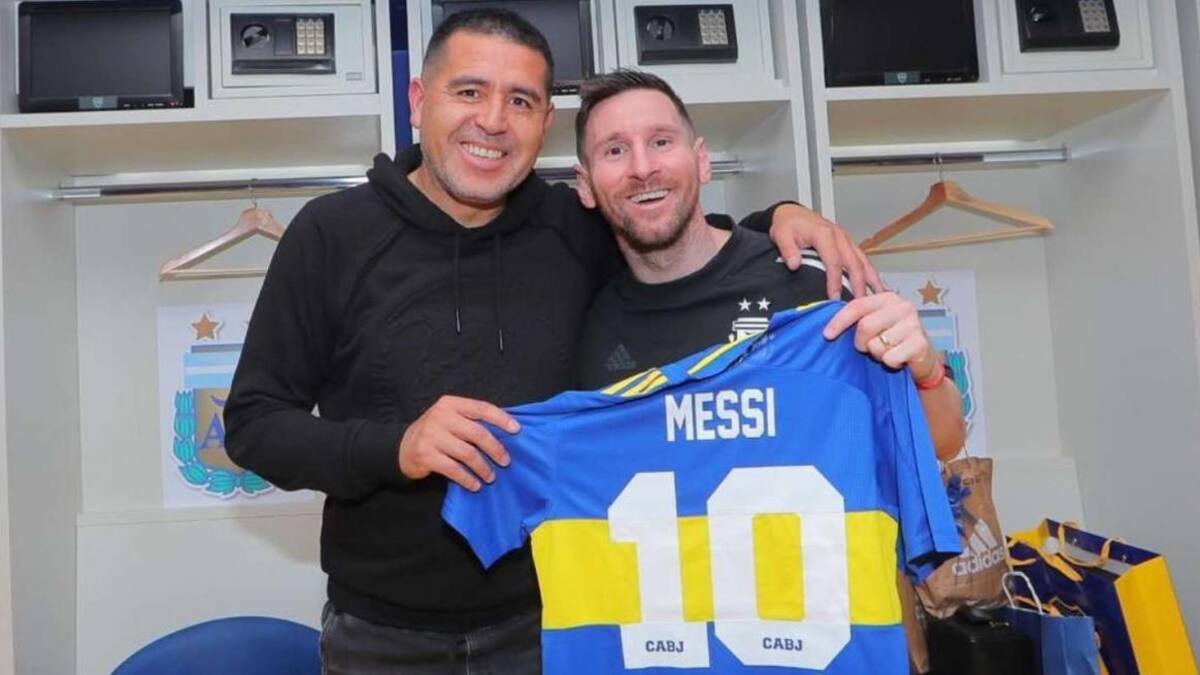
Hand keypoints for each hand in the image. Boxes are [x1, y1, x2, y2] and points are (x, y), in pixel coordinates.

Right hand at [398, 395, 519, 491]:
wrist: (403, 447)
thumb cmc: (436, 433)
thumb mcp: (451, 419)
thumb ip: (472, 421)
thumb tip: (506, 431)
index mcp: (451, 404)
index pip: (481, 408)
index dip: (501, 419)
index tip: (517, 430)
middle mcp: (440, 417)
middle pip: (477, 433)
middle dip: (495, 449)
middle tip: (506, 461)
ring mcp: (431, 436)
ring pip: (467, 454)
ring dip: (483, 467)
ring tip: (491, 477)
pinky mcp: (426, 456)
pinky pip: (454, 470)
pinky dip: (467, 479)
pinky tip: (475, 485)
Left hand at [768, 203, 883, 298]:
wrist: (792, 213)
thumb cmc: (788, 224)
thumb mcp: (781, 234)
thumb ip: (788, 249)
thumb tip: (794, 265)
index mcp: (824, 234)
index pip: (834, 261)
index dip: (835, 281)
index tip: (834, 297)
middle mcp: (840, 236)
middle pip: (854, 263)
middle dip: (858, 285)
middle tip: (860, 305)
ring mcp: (847, 240)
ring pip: (864, 261)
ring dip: (872, 280)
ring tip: (878, 298)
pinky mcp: (849, 244)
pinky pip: (863, 260)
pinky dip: (871, 274)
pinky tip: (877, 287)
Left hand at [822, 292, 940, 381]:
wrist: (924, 358)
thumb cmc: (894, 340)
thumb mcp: (876, 323)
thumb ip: (858, 319)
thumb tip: (828, 327)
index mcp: (888, 298)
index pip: (857, 306)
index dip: (839, 321)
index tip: (827, 335)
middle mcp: (903, 307)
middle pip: (865, 326)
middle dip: (861, 343)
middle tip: (870, 347)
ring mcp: (914, 325)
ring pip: (876, 345)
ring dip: (877, 355)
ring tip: (888, 351)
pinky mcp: (920, 344)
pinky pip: (889, 358)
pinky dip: (890, 363)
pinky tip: (899, 359)